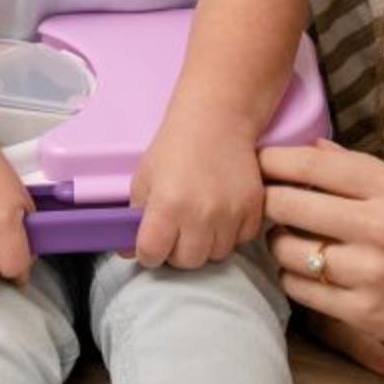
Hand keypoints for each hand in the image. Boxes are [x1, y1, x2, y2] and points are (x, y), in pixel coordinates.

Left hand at [130, 109, 264, 268]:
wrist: (217, 121)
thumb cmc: (176, 147)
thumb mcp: (144, 178)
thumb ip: (135, 217)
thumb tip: (130, 251)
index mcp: (167, 205)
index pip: (151, 255)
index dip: (148, 252)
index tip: (152, 243)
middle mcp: (200, 214)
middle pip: (187, 262)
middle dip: (177, 252)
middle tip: (177, 231)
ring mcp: (230, 214)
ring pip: (216, 255)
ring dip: (206, 244)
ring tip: (200, 219)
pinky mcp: (253, 210)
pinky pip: (240, 240)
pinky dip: (230, 233)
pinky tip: (221, 212)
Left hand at [260, 139, 383, 383]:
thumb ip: (366, 171)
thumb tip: (315, 147)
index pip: (313, 165)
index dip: (276, 160)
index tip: (262, 162)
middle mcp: (378, 226)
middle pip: (288, 204)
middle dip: (271, 201)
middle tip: (271, 204)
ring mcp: (368, 272)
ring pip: (287, 250)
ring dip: (281, 244)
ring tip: (294, 242)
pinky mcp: (360, 313)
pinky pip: (300, 289)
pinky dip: (296, 279)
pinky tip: (311, 273)